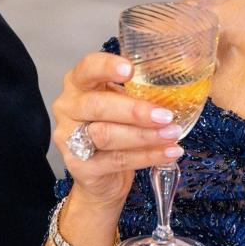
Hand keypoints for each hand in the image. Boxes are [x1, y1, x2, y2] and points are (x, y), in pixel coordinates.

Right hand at [52, 52, 183, 207]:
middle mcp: (68, 108)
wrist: (103, 178)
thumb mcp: (123, 105)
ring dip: (144, 135)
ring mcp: (68, 139)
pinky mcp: (80, 166)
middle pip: (97, 106)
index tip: (130, 70)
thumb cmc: (115, 130)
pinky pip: (116, 160)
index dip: (106, 67)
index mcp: (78, 84)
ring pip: (106, 135)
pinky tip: (168, 153)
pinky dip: (146, 157)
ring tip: (172, 134)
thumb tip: (176, 88)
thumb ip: (138, 93)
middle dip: (134, 111)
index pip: (87, 68)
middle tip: (166, 115)